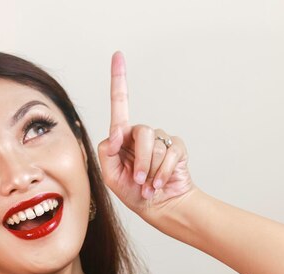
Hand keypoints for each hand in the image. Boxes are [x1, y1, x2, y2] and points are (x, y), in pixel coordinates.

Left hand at [97, 51, 195, 219]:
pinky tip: (159, 184)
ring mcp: (160, 139)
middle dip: (139, 160)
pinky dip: (163, 172)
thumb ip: (107, 154)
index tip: (117, 56)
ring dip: (149, 170)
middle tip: (137, 180)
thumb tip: (115, 133)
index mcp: (122, 138)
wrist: (160, 207)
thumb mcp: (111, 177)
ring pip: (154, 143)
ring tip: (148, 185)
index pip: (119, 105)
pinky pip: (170, 153)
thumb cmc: (134, 193)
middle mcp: (140, 134)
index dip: (118, 80)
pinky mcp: (176, 147)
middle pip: (139, 131)